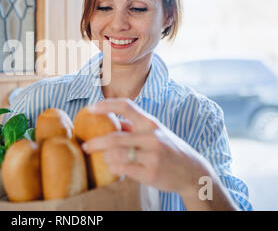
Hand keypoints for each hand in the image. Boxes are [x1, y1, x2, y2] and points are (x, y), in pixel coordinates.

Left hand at [82, 98, 212, 196]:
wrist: (192, 172)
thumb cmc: (168, 150)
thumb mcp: (154, 133)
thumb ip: (132, 126)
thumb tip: (109, 118)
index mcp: (150, 123)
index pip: (126, 105)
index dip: (106, 105)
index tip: (90, 108)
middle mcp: (151, 137)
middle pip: (114, 137)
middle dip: (95, 142)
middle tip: (85, 146)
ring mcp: (152, 155)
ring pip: (116, 154)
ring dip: (104, 157)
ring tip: (102, 158)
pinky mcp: (150, 173)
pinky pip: (122, 169)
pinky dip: (113, 168)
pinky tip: (113, 167)